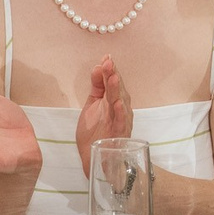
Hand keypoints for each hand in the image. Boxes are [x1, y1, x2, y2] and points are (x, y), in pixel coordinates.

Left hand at [73, 57, 133, 175]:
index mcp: (113, 100)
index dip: (110, 70)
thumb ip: (96, 86)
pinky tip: (118, 104)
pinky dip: (121, 113)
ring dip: (117, 91)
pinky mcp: (118, 134)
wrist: (92, 157)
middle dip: (113, 76)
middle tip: (108, 63)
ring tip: (113, 78)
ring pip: (120, 103)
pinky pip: (121, 123)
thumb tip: (98, 66)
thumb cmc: (94, 131)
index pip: (113, 81)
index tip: (106, 57)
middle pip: (117, 89)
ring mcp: (120, 121)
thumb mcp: (92, 104)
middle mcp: (120, 108)